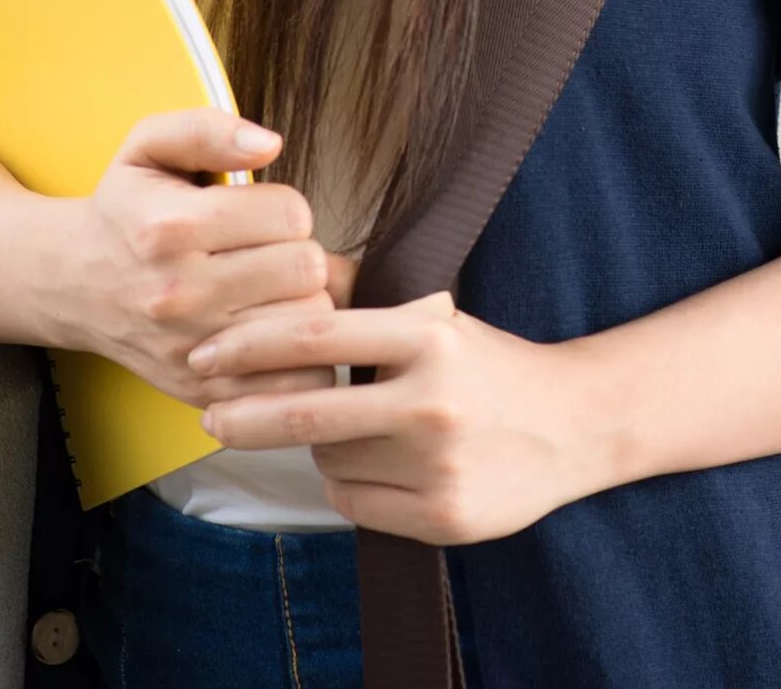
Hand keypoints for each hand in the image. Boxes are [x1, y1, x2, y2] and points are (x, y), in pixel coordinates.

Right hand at [44, 108, 340, 407]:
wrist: (74, 281)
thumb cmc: (128, 209)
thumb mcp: (150, 146)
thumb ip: (209, 129)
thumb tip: (269, 143)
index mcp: (172, 227)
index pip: (290, 215)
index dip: (286, 209)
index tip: (261, 215)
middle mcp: (179, 292)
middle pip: (306, 270)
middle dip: (298, 254)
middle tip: (268, 254)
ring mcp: (192, 348)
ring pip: (306, 324)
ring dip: (301, 304)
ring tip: (270, 291)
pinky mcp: (204, 390)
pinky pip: (293, 383)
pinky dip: (299, 360)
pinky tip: (274, 333)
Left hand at [196, 293, 606, 543]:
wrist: (576, 425)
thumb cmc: (490, 366)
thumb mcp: (437, 318)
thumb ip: (365, 299)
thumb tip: (292, 263)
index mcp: (429, 338)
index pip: (317, 335)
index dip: (248, 344)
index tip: (204, 354)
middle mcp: (433, 400)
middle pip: (307, 411)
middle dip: (244, 416)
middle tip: (209, 417)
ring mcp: (439, 464)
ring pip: (330, 462)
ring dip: (318, 450)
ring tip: (347, 434)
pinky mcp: (444, 516)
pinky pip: (355, 505)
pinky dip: (350, 488)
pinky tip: (380, 469)